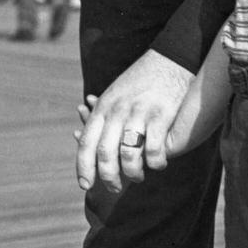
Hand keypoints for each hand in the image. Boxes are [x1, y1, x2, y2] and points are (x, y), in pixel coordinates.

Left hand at [74, 50, 193, 192]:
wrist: (171, 59)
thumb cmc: (140, 80)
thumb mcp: (113, 93)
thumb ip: (98, 116)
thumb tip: (76, 133)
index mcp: (103, 107)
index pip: (87, 142)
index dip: (84, 167)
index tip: (85, 185)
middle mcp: (117, 111)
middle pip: (105, 154)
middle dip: (108, 178)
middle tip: (115, 188)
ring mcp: (139, 113)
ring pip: (128, 155)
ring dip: (133, 173)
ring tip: (138, 177)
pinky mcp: (162, 115)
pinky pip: (154, 149)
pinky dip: (156, 163)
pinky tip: (159, 164)